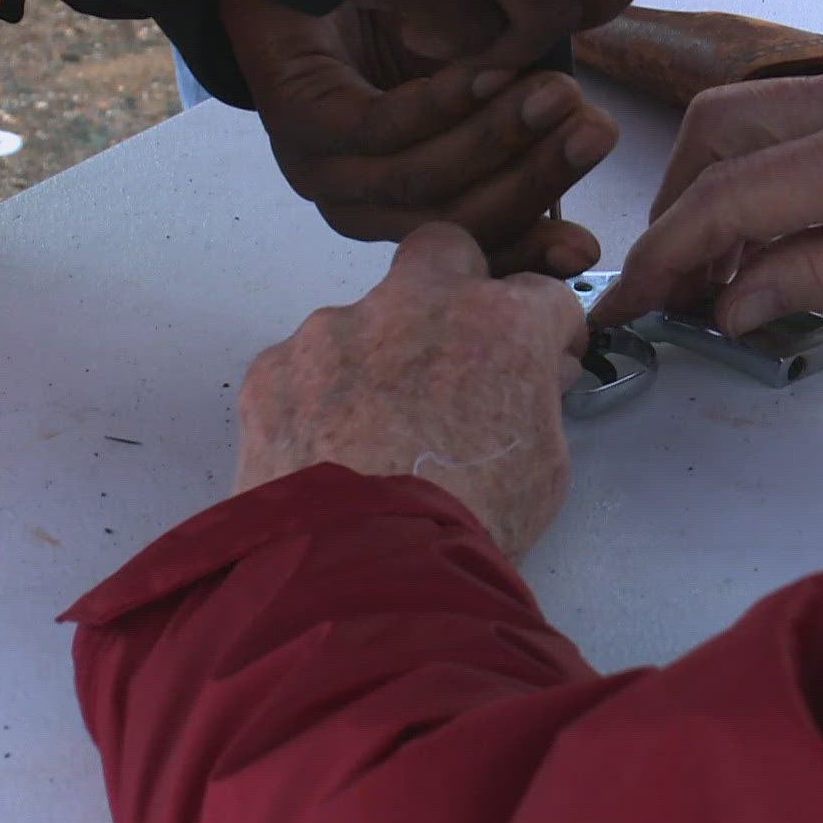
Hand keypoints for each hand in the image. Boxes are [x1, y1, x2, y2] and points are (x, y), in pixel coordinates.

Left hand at [222, 0, 616, 275]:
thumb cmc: (398, 17)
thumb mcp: (478, 70)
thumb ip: (520, 109)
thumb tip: (587, 134)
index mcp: (402, 210)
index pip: (472, 245)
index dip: (532, 249)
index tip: (589, 248)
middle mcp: (360, 205)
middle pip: (455, 217)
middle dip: (535, 179)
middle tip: (595, 132)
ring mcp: (323, 169)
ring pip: (421, 179)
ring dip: (500, 138)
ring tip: (558, 94)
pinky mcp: (297, 122)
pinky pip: (380, 127)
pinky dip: (444, 103)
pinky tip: (492, 70)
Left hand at [236, 223, 586, 558]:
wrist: (361, 572)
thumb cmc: (469, 524)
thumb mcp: (545, 466)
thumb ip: (538, 399)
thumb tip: (532, 378)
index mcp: (500, 324)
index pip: (542, 295)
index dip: (548, 330)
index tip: (546, 360)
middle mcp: (416, 304)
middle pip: (444, 250)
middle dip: (457, 285)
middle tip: (457, 347)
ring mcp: (335, 329)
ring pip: (363, 317)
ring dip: (376, 355)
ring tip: (373, 434)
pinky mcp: (274, 366)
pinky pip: (303, 364)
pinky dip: (317, 396)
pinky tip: (325, 451)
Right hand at [590, 57, 822, 332]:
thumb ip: (818, 277)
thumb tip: (731, 298)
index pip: (727, 196)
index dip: (665, 255)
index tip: (629, 303)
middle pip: (718, 129)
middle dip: (677, 205)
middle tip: (673, 283)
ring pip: (757, 111)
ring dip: (720, 181)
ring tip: (725, 266)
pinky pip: (808, 112)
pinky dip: (772, 164)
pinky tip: (784, 225)